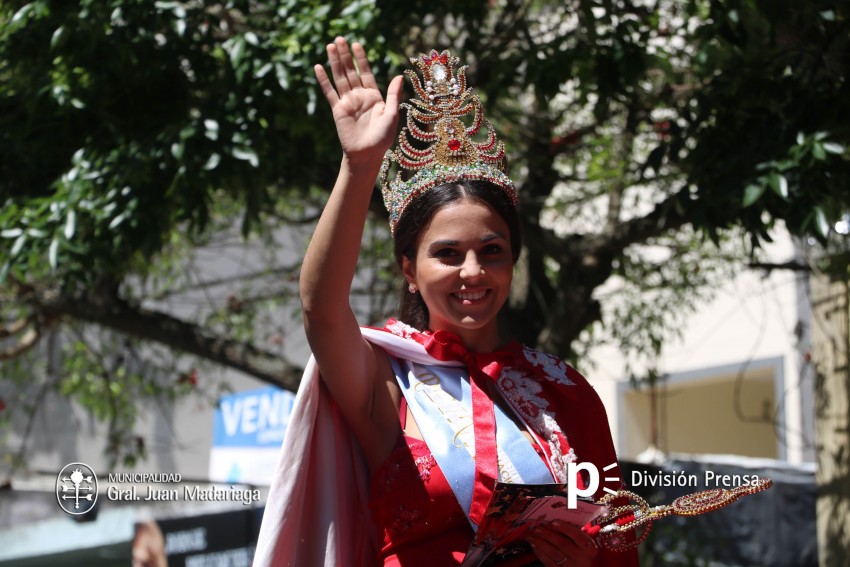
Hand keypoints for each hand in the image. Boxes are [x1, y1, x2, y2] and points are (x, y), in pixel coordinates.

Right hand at [314, 37, 402, 166]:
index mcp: (374, 96)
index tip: (357, 45)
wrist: (367, 155)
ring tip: (330, 46)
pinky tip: (318, 67)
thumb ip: (393, 95)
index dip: (361, 59)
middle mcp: (360, 96)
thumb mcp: (392, 115)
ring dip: (335, 62)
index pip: (366, 73)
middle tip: (340, 39)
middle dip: (345, 56)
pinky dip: (324, 80)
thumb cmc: (382, 138)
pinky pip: (329, 92)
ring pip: (340, 78)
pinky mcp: (338, 109)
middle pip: (351, 71)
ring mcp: (348, 102)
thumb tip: (398, 76)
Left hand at [526, 520, 597, 566]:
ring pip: (554, 554)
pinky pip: (547, 562)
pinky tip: (533, 544)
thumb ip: (572, 530)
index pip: (578, 536)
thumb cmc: (580, 549)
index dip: (565, 528)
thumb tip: (551, 518)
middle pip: (563, 544)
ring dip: (540, 543)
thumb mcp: (582, 541)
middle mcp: (582, 559)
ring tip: (531, 535)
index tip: (553, 521)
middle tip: (536, 527)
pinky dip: (539, 552)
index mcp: (590, 548)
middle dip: (548, 534)